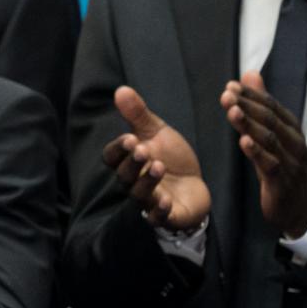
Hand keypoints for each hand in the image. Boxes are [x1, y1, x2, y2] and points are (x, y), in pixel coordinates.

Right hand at [103, 86, 210, 229]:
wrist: (194, 186)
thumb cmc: (171, 157)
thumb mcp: (157, 133)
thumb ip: (138, 115)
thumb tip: (121, 89)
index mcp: (128, 162)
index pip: (112, 157)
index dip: (119, 149)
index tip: (130, 138)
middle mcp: (133, 182)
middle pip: (124, 175)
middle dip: (132, 163)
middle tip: (143, 150)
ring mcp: (149, 200)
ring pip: (139, 195)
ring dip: (146, 182)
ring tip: (159, 167)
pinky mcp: (166, 216)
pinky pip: (157, 218)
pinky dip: (160, 211)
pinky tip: (166, 201)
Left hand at [223, 70, 306, 236]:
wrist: (300, 203)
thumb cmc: (282, 162)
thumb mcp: (271, 132)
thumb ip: (259, 104)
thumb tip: (250, 74)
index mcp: (290, 128)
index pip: (271, 106)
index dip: (252, 96)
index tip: (231, 86)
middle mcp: (292, 141)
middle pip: (269, 120)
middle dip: (248, 106)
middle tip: (227, 95)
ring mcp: (289, 161)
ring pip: (269, 140)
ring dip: (249, 125)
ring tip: (232, 112)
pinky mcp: (281, 181)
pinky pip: (270, 164)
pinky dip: (257, 153)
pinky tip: (243, 143)